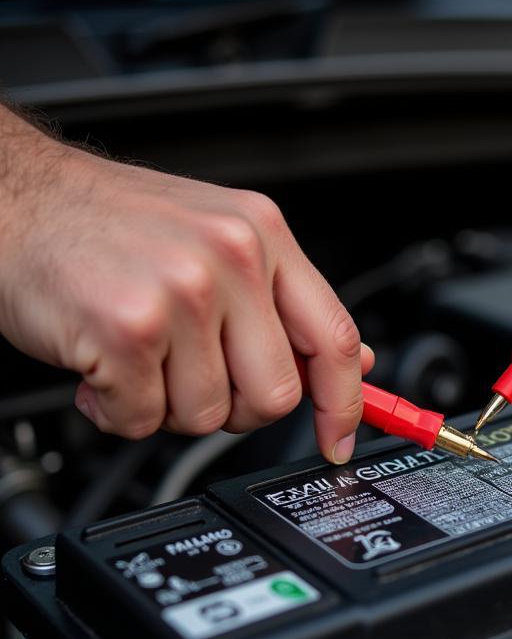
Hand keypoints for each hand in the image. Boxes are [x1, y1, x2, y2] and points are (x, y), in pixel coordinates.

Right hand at [0, 114, 366, 461]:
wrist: (16, 199)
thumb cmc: (112, 226)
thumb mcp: (218, 241)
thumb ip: (283, 305)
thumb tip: (351, 362)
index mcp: (263, 235)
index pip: (333, 336)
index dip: (343, 402)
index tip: (338, 439)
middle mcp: (232, 256)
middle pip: (275, 395)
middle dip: (233, 408)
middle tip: (191, 379)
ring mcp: (183, 291)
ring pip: (209, 415)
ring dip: (167, 406)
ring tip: (139, 360)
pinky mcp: (129, 328)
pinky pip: (145, 420)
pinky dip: (119, 411)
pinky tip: (103, 368)